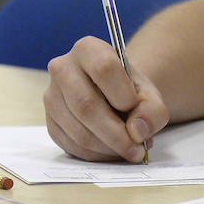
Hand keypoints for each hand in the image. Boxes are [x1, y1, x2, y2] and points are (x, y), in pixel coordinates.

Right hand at [45, 36, 170, 161]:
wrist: (113, 95)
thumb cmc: (130, 90)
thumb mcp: (150, 94)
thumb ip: (153, 110)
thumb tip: (137, 131)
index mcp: (88, 49)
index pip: (104, 68)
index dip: (122, 94)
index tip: (135, 108)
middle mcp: (62, 69)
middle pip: (86, 105)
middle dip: (116, 134)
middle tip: (137, 149)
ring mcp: (52, 97)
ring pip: (78, 131)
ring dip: (108, 148)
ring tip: (130, 150)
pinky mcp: (50, 122)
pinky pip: (71, 145)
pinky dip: (96, 154)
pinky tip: (112, 151)